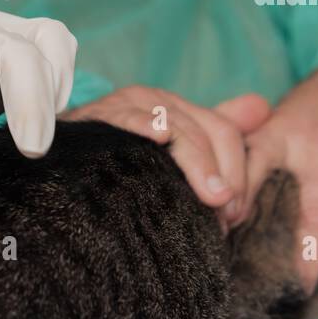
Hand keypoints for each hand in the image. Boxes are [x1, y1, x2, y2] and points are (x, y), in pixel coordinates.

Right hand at [60, 87, 271, 231]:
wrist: (57, 170)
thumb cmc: (115, 168)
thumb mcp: (170, 153)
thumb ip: (213, 134)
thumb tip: (261, 106)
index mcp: (176, 108)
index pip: (224, 131)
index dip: (239, 172)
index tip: (236, 215)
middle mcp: (156, 101)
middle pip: (210, 131)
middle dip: (226, 175)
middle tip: (226, 217)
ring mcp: (127, 106)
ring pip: (180, 128)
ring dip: (200, 165)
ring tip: (209, 200)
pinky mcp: (100, 116)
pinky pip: (130, 118)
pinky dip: (148, 126)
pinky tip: (159, 139)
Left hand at [235, 54, 317, 293]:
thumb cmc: (306, 123)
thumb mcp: (267, 130)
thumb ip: (241, 166)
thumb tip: (221, 216)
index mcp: (281, 136)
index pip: (254, 169)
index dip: (241, 201)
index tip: (231, 233)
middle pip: (317, 216)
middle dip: (303, 260)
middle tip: (288, 286)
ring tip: (316, 273)